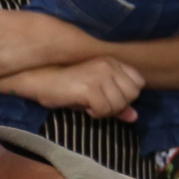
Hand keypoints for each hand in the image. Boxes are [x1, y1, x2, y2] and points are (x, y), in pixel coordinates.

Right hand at [0, 56, 142, 120]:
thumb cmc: (66, 87)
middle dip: (118, 106)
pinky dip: (95, 114)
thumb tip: (134, 117)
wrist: (39, 80)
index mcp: (112, 62)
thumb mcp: (94, 94)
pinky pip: (104, 110)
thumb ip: (116, 103)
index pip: (139, 83)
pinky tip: (84, 107)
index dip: (127, 96)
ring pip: (119, 104)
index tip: (109, 98)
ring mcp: (99, 75)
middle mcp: (109, 65)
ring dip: (105, 111)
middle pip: (132, 95)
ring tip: (89, 105)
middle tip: (99, 104)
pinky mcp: (89, 87)